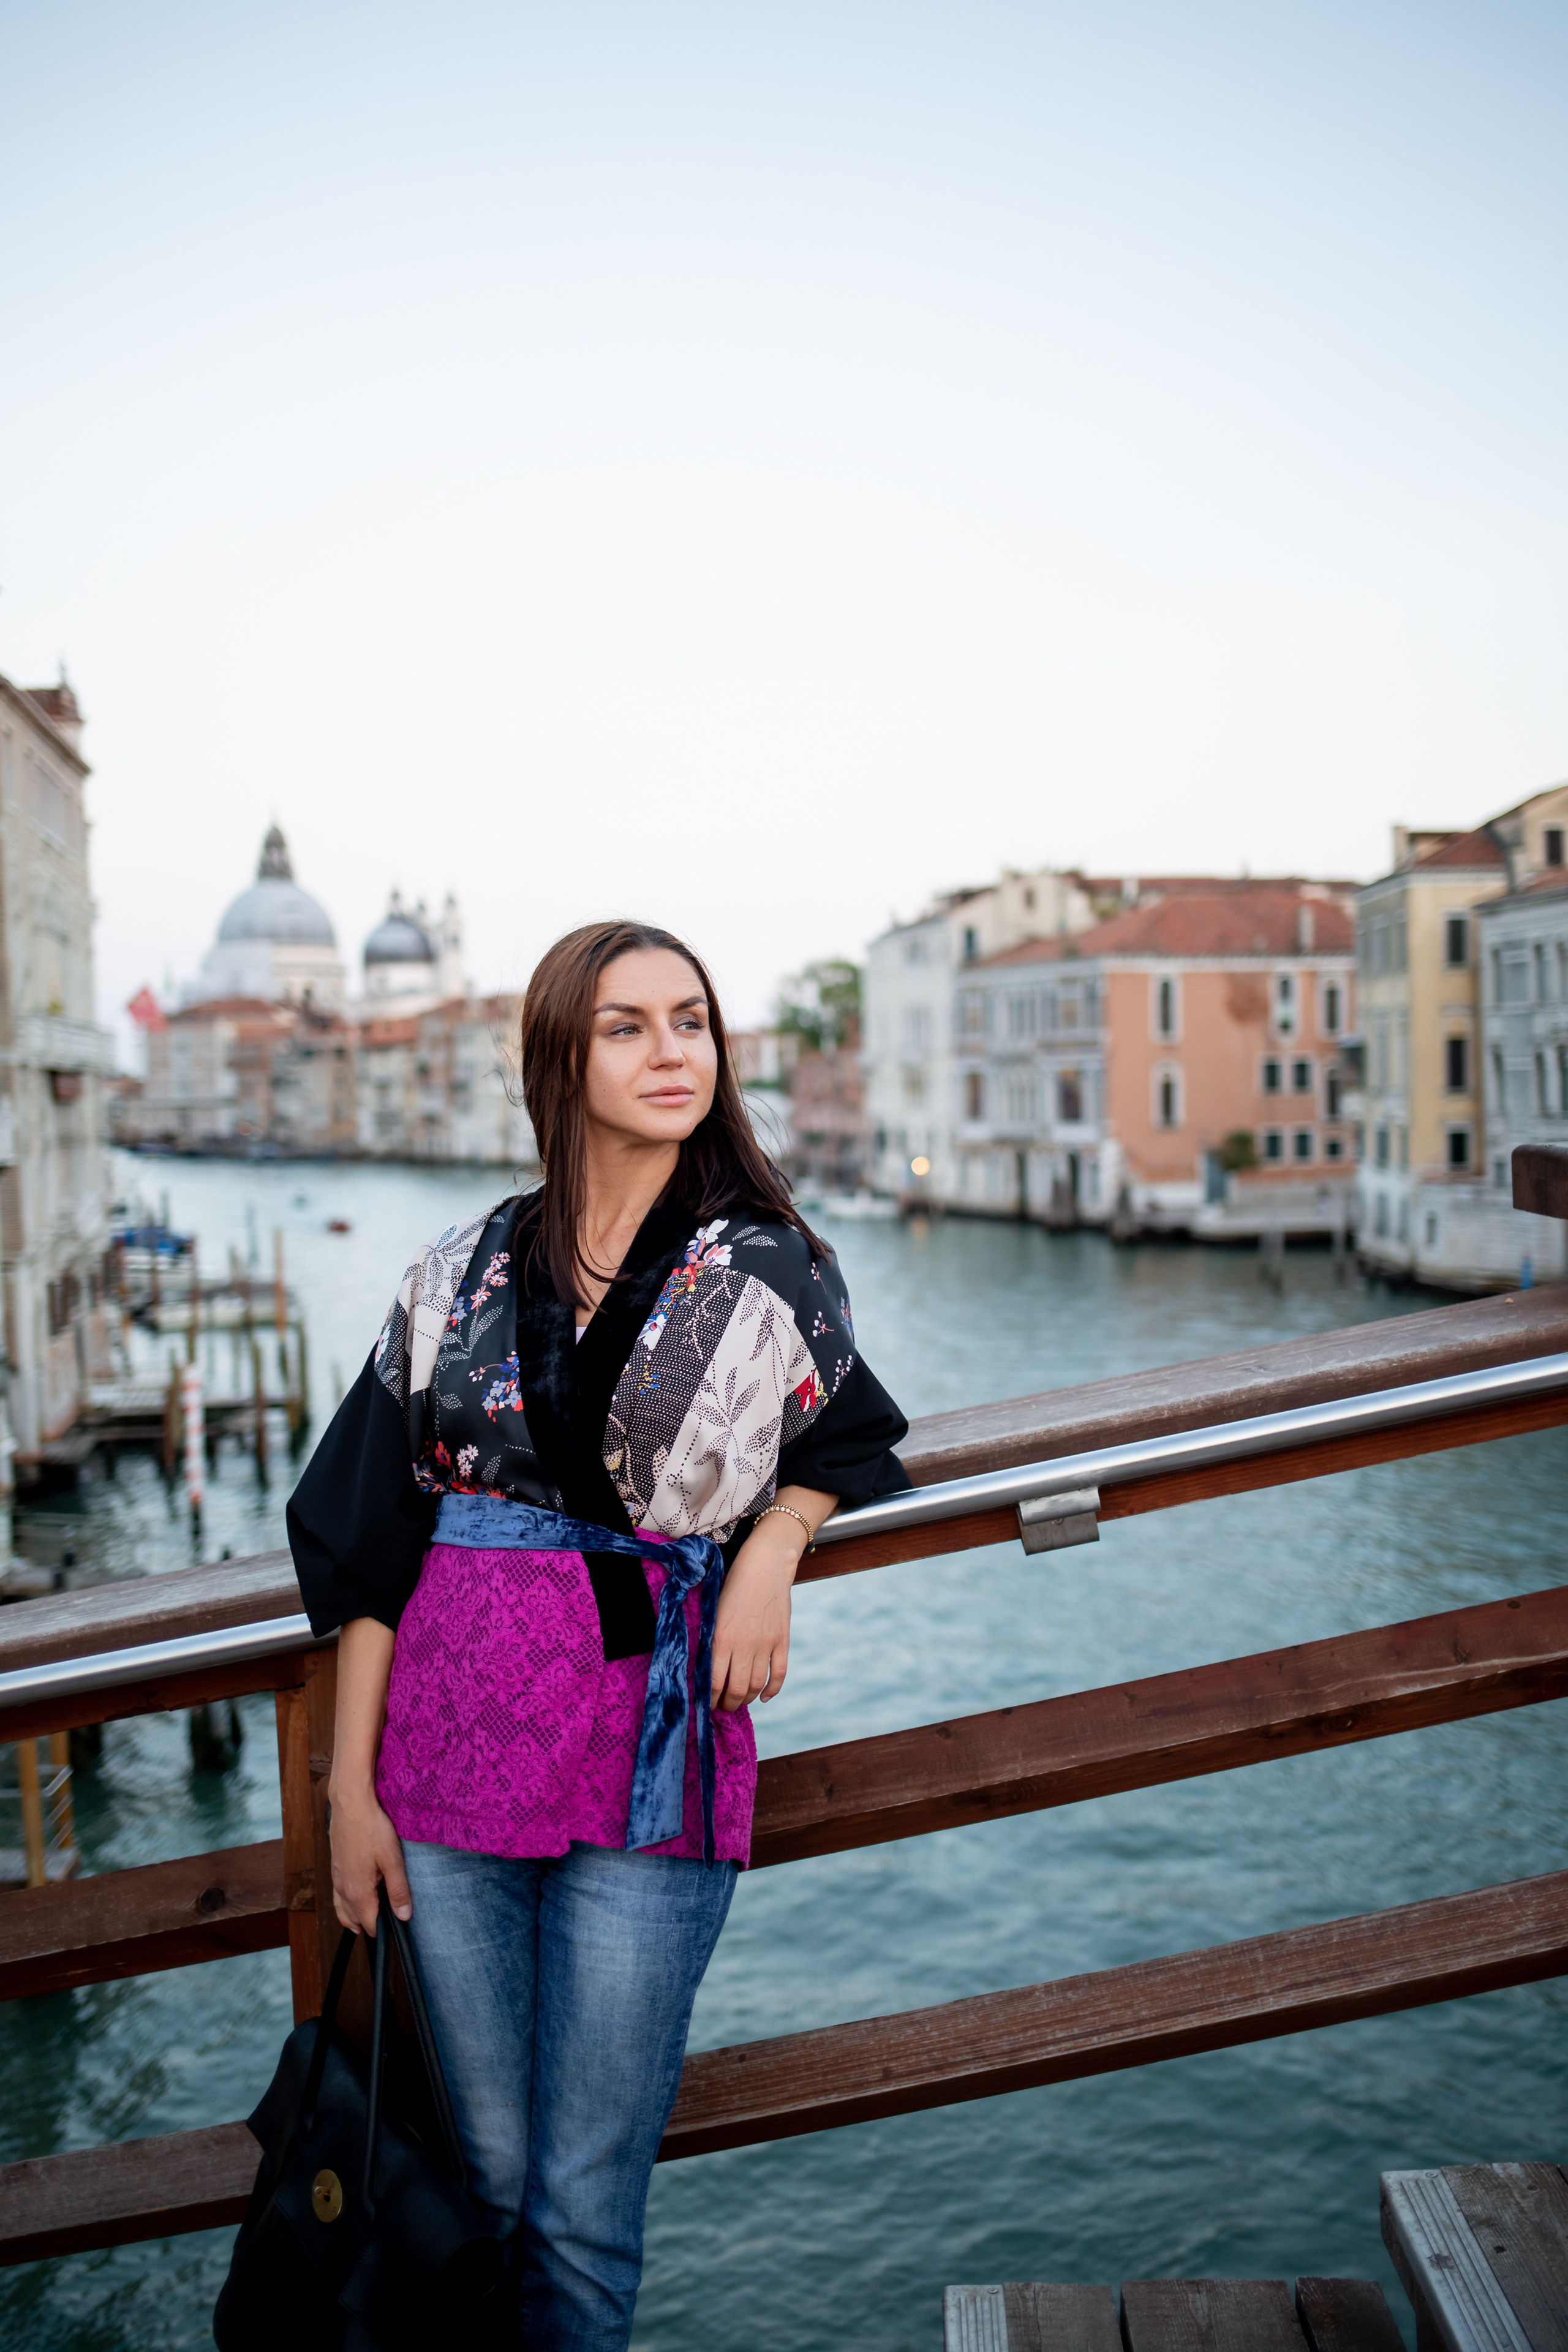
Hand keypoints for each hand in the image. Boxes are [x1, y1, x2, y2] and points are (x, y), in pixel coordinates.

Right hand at [327, 1776, 411, 1935]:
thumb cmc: (372, 1828)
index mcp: (358, 1891)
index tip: (394, 1929)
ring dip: (352, 1917)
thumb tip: (404, 1916)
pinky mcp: (334, 1866)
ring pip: (341, 1908)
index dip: (382, 1929)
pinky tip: (352, 1897)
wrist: (350, 1803)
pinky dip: (344, 1903)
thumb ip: (398, 1890)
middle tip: (382, 1926)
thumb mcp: (393, 1860)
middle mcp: (343, 1888)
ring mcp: (336, 1877)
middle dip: (367, 1924)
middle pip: (353, 1918)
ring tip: (363, 1923)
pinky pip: (337, 1894)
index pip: (369, 1923)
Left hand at [710, 1518, 800, 1711]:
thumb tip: (706, 1667)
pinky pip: (779, 1674)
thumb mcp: (714, 1611)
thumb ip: (711, 1639)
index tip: (707, 1704)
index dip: (710, 1699)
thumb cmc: (733, 1584)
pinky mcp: (782, 1641)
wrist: (765, 1565)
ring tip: (739, 1700)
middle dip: (728, 1704)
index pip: (714, 1682)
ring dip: (746, 1699)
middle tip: (723, 1706)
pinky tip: (764, 1697)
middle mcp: (744, 1645)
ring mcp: (765, 1644)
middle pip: (736, 1689)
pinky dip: (771, 1691)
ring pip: (756, 1686)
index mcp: (721, 1638)